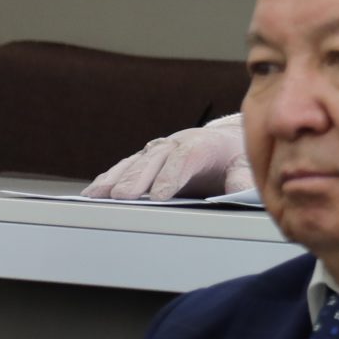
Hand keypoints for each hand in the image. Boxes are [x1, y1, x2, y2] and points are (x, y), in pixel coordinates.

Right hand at [84, 119, 252, 198]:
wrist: (224, 141)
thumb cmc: (234, 156)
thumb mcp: (245, 164)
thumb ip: (242, 177)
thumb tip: (240, 190)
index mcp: (204, 144)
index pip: (186, 157)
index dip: (172, 175)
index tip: (160, 195)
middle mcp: (177, 143)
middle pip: (155, 159)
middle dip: (138, 178)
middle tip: (122, 197)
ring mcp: (158, 150)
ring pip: (135, 163)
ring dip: (116, 179)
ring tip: (98, 196)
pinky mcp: (146, 159)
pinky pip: (124, 168)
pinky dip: (108, 179)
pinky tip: (93, 193)